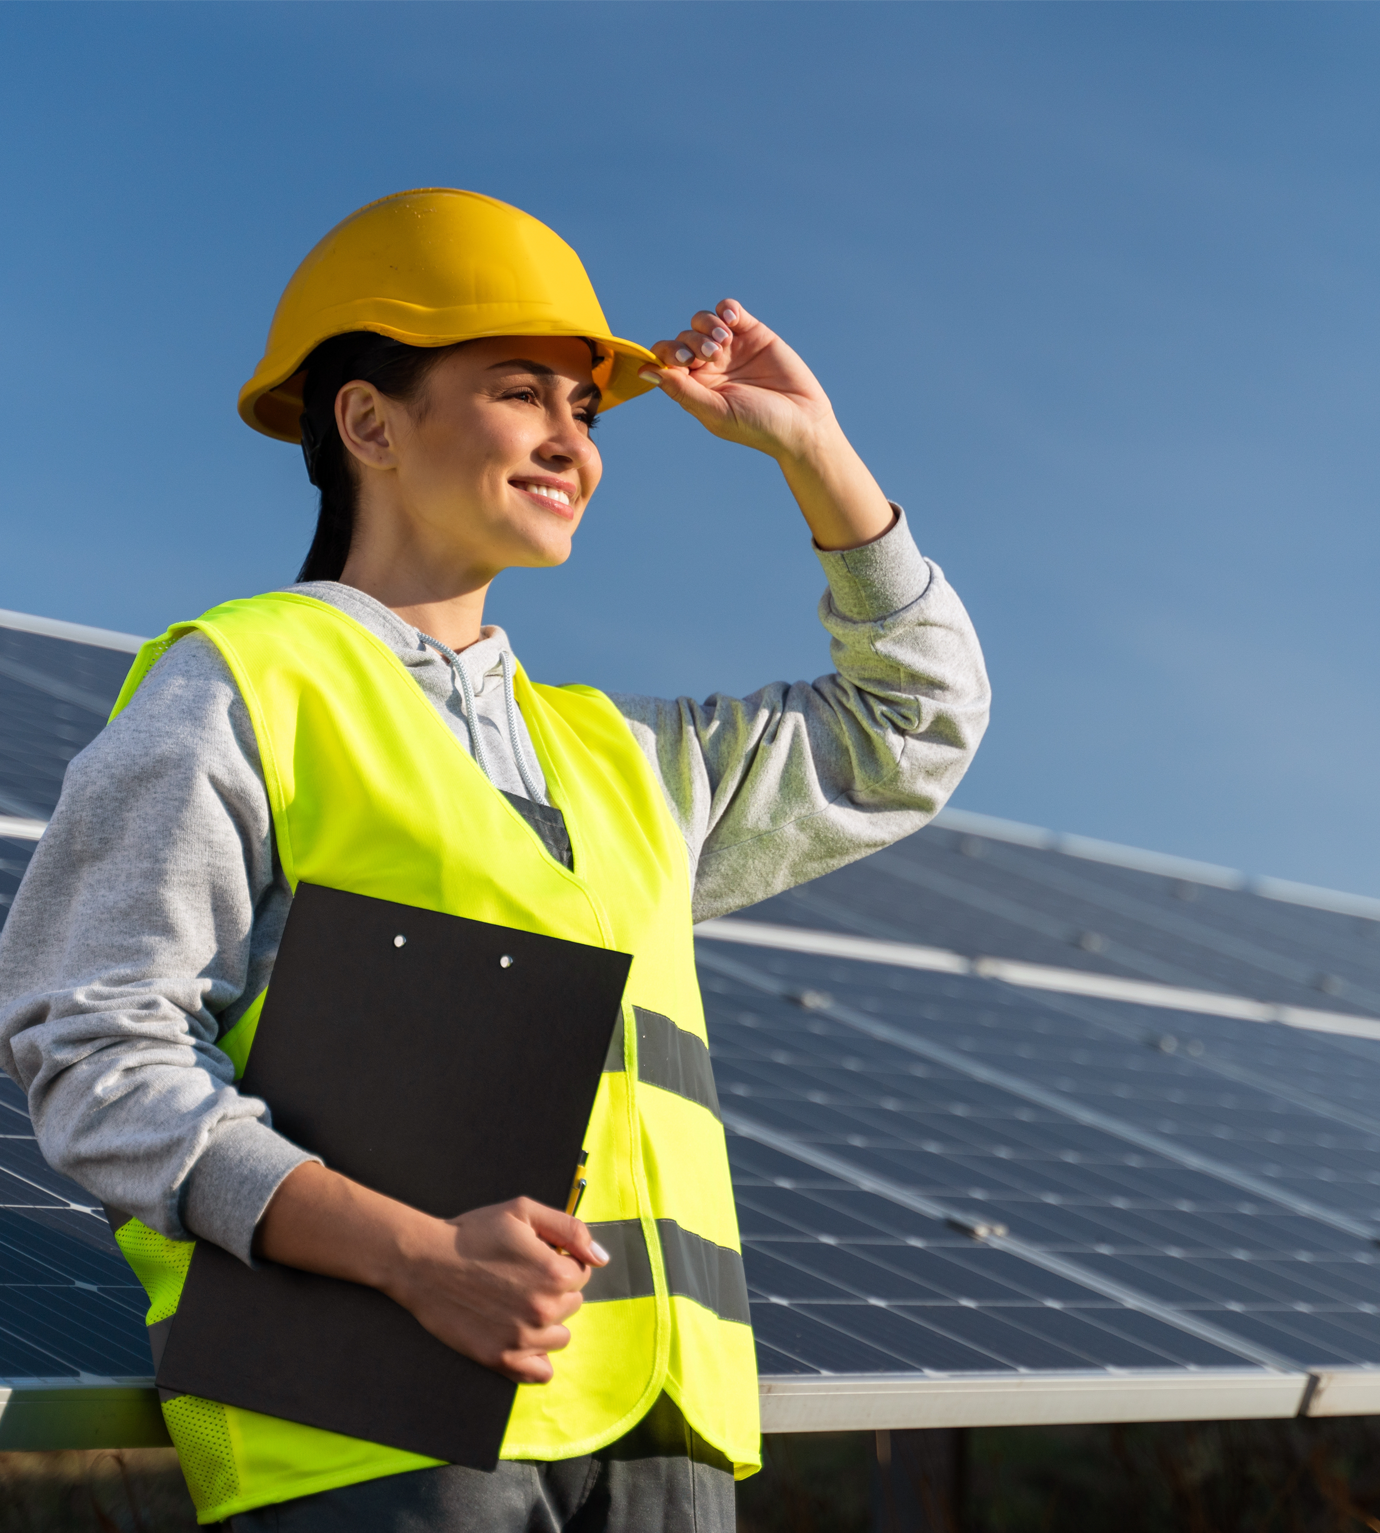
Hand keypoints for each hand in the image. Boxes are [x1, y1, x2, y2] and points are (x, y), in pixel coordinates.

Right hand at [254, 1164, 608, 1383]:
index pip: (582, 1274)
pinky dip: (536, 1358)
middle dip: (555, 1290)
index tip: (536, 1257)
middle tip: (521, 1277)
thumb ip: (571, 1229)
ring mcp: (522, 1339)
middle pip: (572, 1305)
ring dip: (546, 1322)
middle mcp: (543, 1310)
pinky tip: (519, 1335)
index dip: (561, 1261)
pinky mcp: (500, 1360)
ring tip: (515, 1301)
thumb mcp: (524, 1211)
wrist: (424, 1261)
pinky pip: (540, 1373)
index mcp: (554, 1273)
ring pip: (559, 1337)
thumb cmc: (474, 1232)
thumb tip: (602, 1258)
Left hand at [640, 299, 832, 463]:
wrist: (802, 422)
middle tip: (712, 356)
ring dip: (707, 326)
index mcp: (694, 387)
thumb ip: (681, 390)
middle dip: (691, 342)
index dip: (668, 353)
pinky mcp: (753, 333)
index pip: (666, 359)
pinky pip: (729, 310)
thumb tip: (644, 370)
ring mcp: (731, 348)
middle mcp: (709, 366)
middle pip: (682, 337)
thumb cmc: (757, 426)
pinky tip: (733, 322)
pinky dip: (726, 309)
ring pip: (702, 321)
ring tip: (724, 343)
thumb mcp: (716, 412)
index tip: (684, 362)